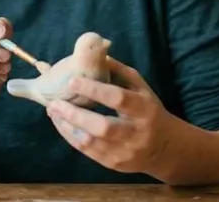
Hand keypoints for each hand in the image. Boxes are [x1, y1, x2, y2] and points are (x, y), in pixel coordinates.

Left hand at [46, 56, 173, 174]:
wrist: (165, 148)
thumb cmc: (149, 111)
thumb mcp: (142, 88)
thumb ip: (120, 72)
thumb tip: (97, 54)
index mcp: (144, 109)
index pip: (118, 98)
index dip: (94, 90)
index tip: (72, 81)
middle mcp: (135, 133)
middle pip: (102, 126)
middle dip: (75, 114)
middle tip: (54, 102)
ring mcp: (124, 152)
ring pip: (91, 142)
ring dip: (67, 126)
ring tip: (53, 112)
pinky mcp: (114, 164)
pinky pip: (88, 152)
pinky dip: (71, 137)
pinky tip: (62, 124)